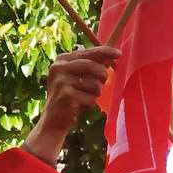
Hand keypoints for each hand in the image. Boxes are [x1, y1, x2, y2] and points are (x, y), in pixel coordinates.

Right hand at [23, 46, 119, 163]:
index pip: (88, 52)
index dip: (105, 52)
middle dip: (103, 76)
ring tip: (84, 97)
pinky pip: (91, 99)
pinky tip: (79, 106)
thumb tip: (109, 58)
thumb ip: (91, 67)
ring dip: (95, 94)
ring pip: (95, 84)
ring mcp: (62, 81)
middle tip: (103, 82)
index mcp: (62, 59)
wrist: (53, 120)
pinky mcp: (67, 96)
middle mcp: (59, 67)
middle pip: (93, 66)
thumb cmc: (70, 97)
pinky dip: (90, 104)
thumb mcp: (78, 78)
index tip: (119, 54)